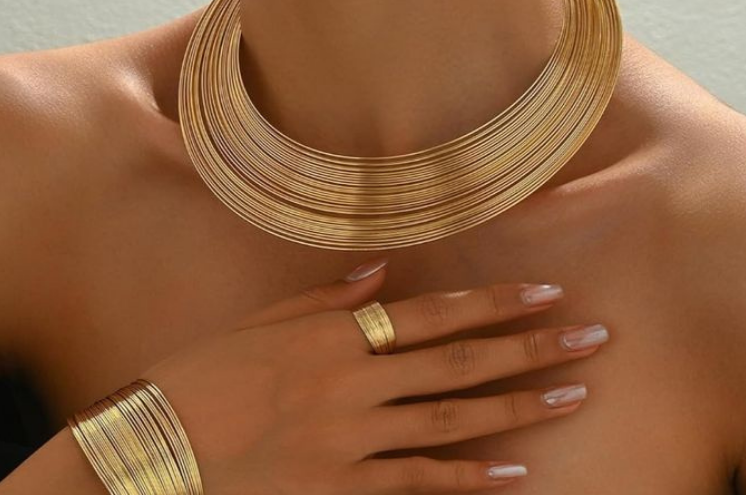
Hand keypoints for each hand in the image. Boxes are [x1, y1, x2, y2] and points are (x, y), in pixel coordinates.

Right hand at [141, 257, 607, 493]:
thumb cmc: (199, 377)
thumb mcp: (259, 324)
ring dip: (520, 408)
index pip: (436, 312)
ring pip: (455, 420)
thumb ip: (326, 300)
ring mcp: (353, 439)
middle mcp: (356, 382)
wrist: (152, 452)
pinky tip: (516, 475)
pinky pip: (419, 484)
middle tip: (593, 338)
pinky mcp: (342, 488)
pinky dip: (469, 480)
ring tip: (575, 396)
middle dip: (532, 347)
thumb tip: (381, 272)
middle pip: (462, 361)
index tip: (546, 292)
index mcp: (337, 335)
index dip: (495, 302)